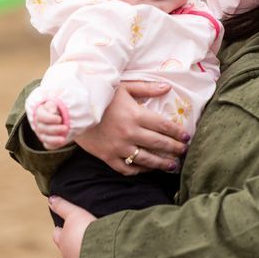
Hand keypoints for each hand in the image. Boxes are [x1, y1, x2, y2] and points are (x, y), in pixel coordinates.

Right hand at [33, 101, 68, 149]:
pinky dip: (54, 144)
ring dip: (54, 138)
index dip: (50, 119)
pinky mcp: (48, 141)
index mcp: (41, 112)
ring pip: (44, 138)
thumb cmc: (62, 108)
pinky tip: (62, 141)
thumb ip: (53, 105)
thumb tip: (52, 111)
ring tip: (63, 138)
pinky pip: (48, 145)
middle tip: (65, 128)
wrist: (69, 117)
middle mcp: (39, 123)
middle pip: (42, 128)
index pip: (41, 116)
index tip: (60, 119)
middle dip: (54, 129)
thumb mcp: (58, 103)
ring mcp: (43, 133)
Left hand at [49, 195, 95, 257]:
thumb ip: (62, 207)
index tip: (62, 227)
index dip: (60, 229)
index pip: (57, 233)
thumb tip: (50, 199)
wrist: (98, 253)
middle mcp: (68, 255)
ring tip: (91, 250)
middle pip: (65, 249)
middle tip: (76, 239)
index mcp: (63, 240)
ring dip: (81, 255)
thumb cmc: (86, 232)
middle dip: (68, 244)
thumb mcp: (74, 214)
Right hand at [74, 81, 189, 175]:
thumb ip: (146, 88)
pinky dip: (139, 170)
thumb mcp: (123, 87)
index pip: (163, 126)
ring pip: (146, 159)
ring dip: (161, 164)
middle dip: (174, 149)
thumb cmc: (100, 96)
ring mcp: (118, 147)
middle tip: (184, 152)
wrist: (72, 110)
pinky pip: (126, 168)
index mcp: (135, 115)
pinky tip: (147, 169)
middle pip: (158, 144)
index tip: (186, 137)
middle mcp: (129, 133)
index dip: (177, 133)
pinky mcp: (107, 157)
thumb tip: (167, 88)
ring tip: (172, 165)